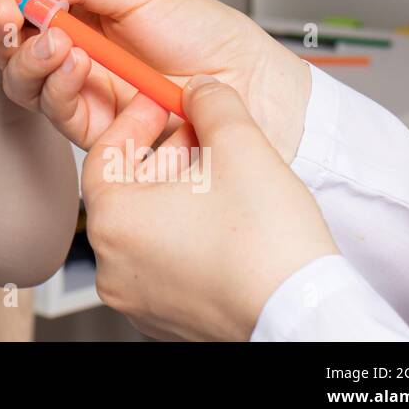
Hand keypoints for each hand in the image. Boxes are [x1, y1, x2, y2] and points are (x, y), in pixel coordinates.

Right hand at [0, 0, 310, 160]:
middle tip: (1, 8)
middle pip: (10, 44)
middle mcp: (72, 54)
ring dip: (26, 55)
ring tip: (52, 35)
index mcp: (80, 14)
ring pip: (23, 80)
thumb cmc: (208, 34)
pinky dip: (56, 83)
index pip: (21, 4)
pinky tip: (73, 60)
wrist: (253, 84)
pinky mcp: (94, 131)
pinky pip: (55, 110)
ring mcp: (80, 93)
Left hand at [82, 77, 338, 340]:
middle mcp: (114, 266)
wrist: (305, 316)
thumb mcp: (240, 146)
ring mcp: (138, 297)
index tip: (159, 107)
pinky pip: (163, 261)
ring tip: (219, 175)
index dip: (135, 122)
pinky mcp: (167, 318)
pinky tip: (223, 219)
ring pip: (146, 227)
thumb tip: (201, 89)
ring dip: (176, 194)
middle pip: (126, 190)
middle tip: (198, 136)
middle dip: (163, 155)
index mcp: (114, 223)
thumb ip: (212, 103)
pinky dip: (183, 234)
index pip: (103, 154)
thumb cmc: (268, 248)